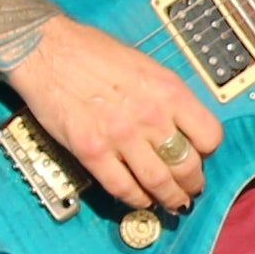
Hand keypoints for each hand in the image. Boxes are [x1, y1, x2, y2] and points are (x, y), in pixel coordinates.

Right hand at [10, 14, 220, 218]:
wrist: (45, 50)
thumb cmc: (90, 51)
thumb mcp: (144, 65)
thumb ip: (164, 97)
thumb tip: (177, 125)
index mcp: (168, 90)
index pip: (208, 135)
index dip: (207, 151)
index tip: (201, 156)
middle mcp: (149, 115)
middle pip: (187, 165)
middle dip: (192, 183)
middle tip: (191, 189)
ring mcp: (120, 136)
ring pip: (158, 182)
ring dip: (169, 198)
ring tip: (172, 203)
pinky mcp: (92, 151)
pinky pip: (122, 187)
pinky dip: (135, 199)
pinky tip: (140, 200)